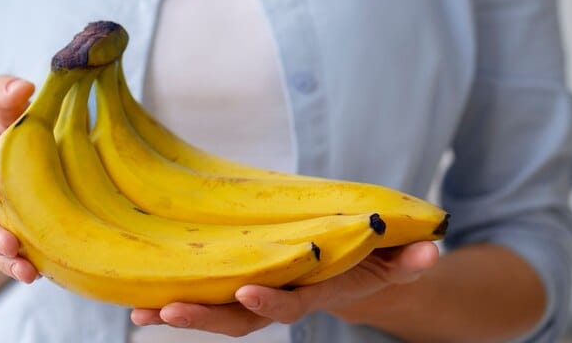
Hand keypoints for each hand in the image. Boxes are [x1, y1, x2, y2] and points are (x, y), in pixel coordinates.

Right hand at [0, 75, 38, 284]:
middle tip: (5, 241)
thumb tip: (22, 85)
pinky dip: (27, 269)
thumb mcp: (9, 116)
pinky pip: (20, 264)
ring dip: (8, 261)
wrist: (32, 168)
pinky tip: (40, 274)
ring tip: (24, 270)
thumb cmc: (16, 138)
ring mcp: (2, 230)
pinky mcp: (24, 247)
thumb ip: (5, 96)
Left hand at [131, 242, 439, 335]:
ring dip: (180, 313)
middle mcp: (283, 299)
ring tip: (140, 313)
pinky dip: (178, 299)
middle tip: (167, 313)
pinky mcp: (244, 280)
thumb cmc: (375, 260)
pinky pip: (210, 293)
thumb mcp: (397, 259)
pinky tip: (141, 302)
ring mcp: (262, 294)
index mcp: (316, 293)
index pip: (290, 304)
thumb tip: (431, 250)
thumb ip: (411, 259)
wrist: (357, 275)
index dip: (270, 302)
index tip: (247, 293)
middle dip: (205, 318)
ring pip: (217, 313)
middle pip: (241, 320)